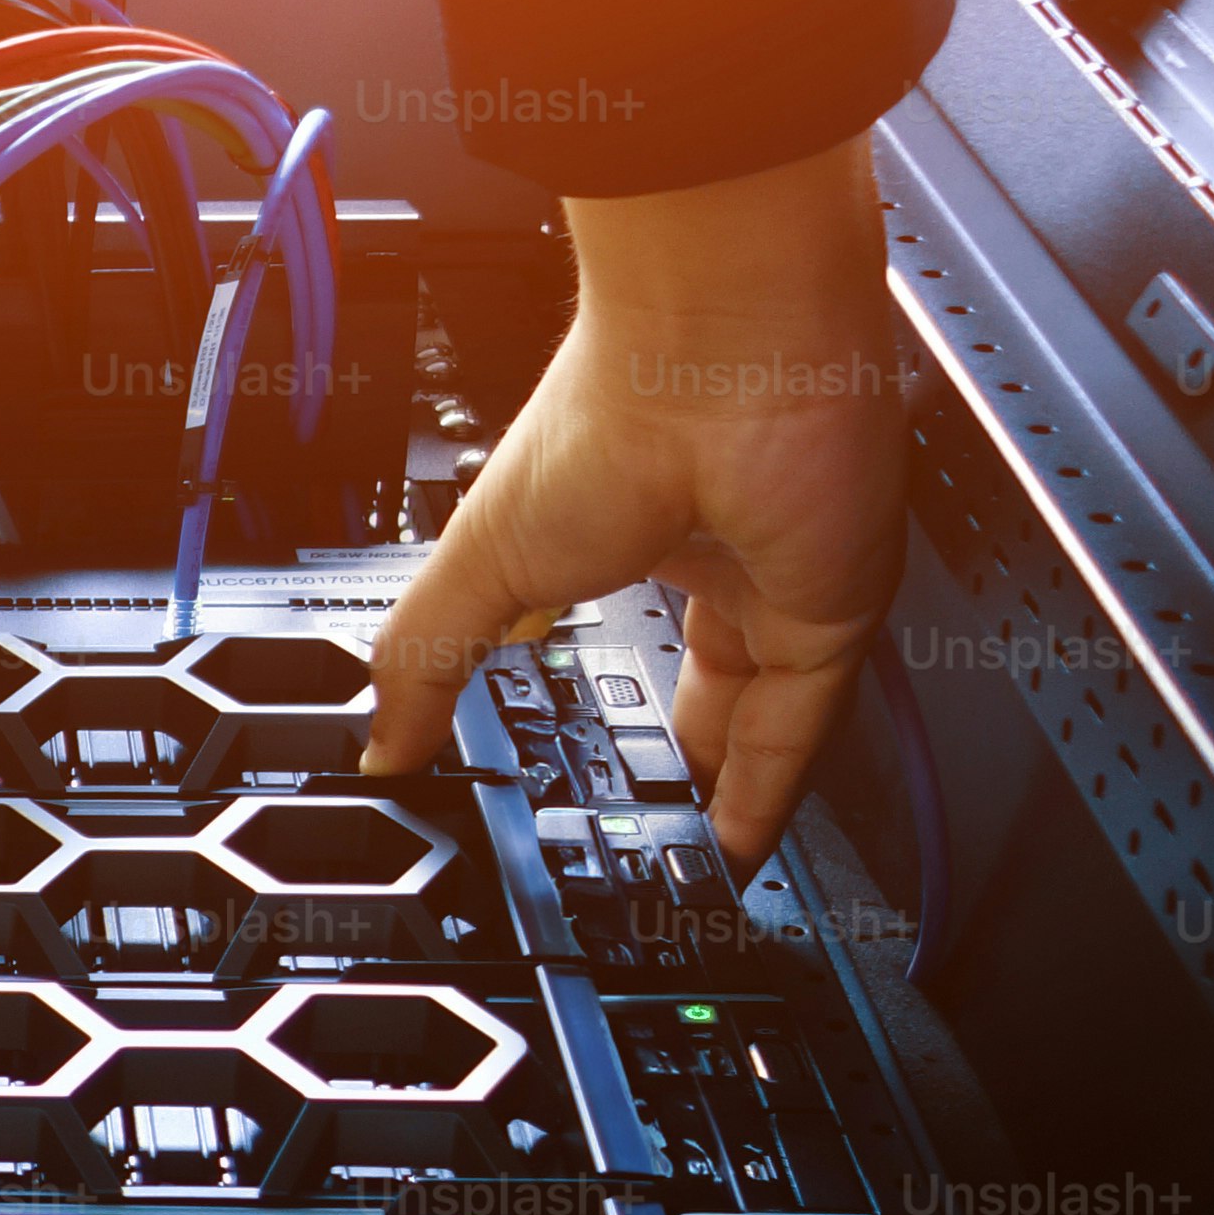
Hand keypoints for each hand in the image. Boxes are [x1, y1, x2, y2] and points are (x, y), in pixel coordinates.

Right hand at [359, 135, 903, 870]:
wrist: (714, 353)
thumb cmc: (606, 416)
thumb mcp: (481, 562)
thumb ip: (425, 658)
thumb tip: (379, 741)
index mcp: (635, 534)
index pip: (632, 640)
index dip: (613, 709)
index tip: (588, 766)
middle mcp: (721, 559)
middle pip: (711, 684)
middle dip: (682, 759)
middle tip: (656, 827)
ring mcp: (782, 586)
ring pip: (762, 716)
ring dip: (728, 791)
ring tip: (695, 861)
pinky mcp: (834, 613)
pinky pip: (806, 727)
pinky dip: (771, 794)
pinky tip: (738, 846)